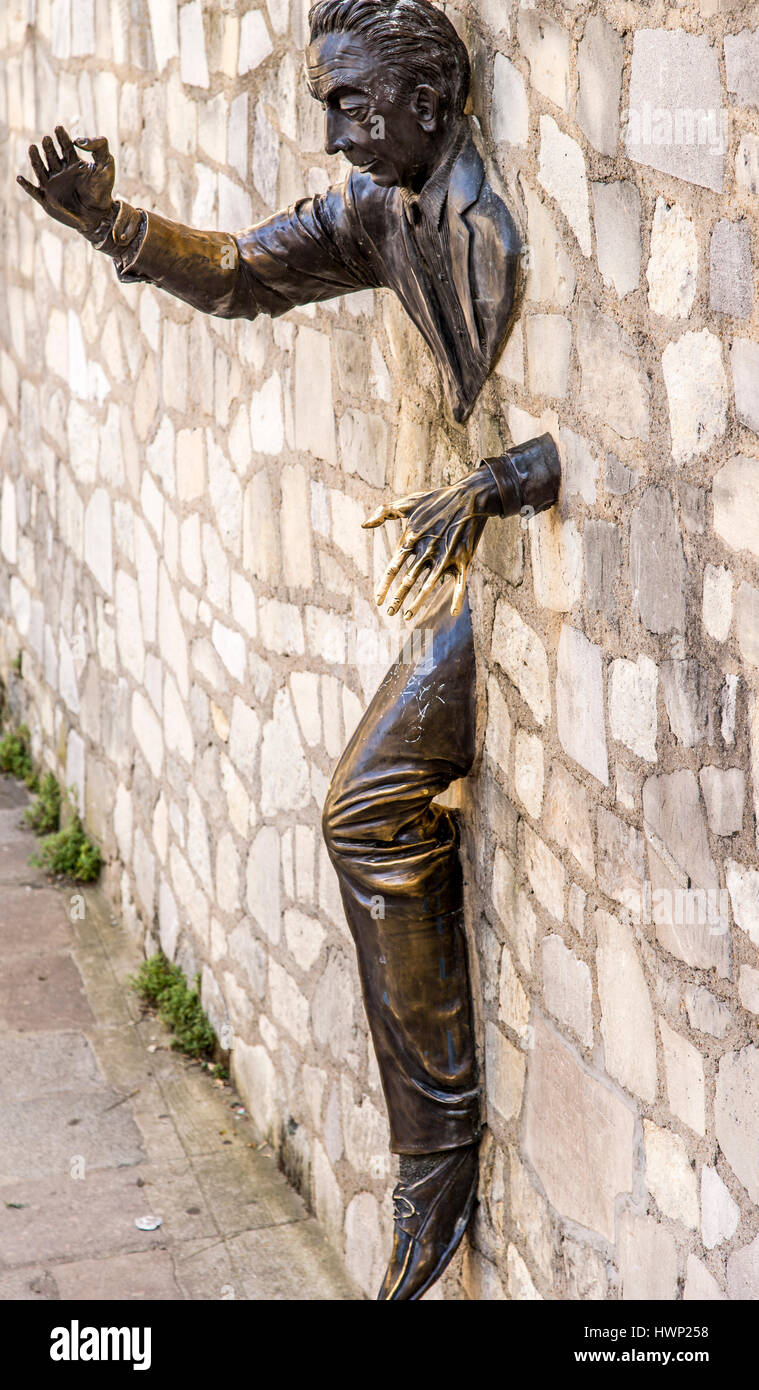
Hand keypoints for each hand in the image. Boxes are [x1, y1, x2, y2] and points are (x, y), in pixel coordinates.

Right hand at [17, 126, 115, 237]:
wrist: (99, 214)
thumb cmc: (104, 190)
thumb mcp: (107, 164)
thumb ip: (99, 146)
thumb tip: (79, 140)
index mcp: (74, 163)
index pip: (65, 146)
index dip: (62, 137)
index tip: (58, 128)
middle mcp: (61, 172)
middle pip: (51, 155)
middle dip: (49, 146)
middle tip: (47, 139)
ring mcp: (53, 185)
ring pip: (40, 169)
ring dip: (35, 159)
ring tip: (32, 147)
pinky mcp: (47, 199)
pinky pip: (33, 192)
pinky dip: (26, 186)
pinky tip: (20, 178)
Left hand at [362, 466, 500, 620]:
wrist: (470, 497)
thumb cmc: (437, 499)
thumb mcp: (408, 502)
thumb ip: (384, 512)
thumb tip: (364, 525)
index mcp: (412, 539)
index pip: (393, 567)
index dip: (384, 586)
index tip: (377, 600)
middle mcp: (426, 551)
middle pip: (408, 581)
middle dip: (398, 599)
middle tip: (390, 613)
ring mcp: (446, 557)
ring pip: (429, 586)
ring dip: (418, 603)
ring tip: (408, 616)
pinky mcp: (463, 559)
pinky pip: (460, 583)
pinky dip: (457, 598)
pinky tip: (454, 613)